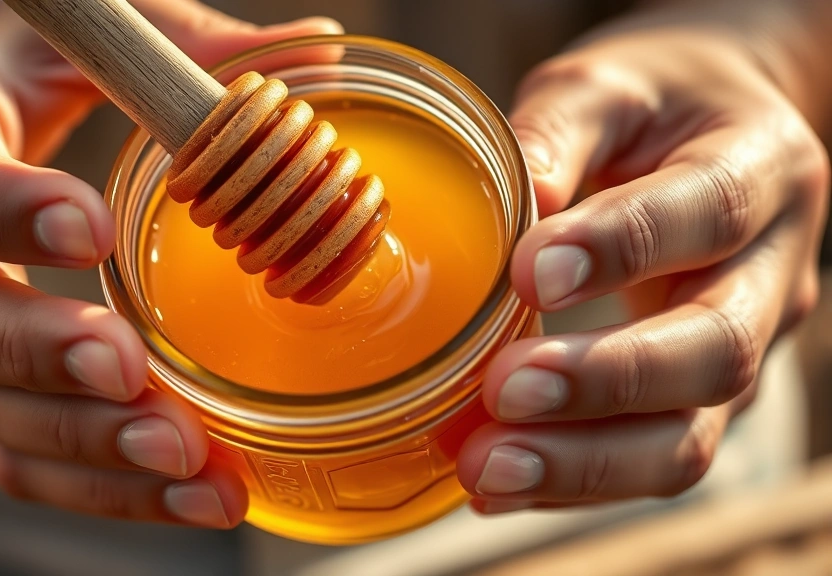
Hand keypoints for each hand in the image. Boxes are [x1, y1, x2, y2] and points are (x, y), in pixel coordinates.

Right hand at [0, 0, 340, 527]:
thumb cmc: (34, 59)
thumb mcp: (99, 33)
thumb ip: (189, 50)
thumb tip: (318, 48)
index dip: (3, 211)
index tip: (92, 232)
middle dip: (43, 358)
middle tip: (132, 372)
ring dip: (84, 444)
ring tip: (185, 461)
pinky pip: (20, 451)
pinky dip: (98, 485)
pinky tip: (185, 493)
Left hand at [457, 18, 827, 511]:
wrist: (710, 138)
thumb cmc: (651, 106)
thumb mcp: (605, 87)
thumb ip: (555, 137)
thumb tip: (497, 222)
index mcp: (760, 169)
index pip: (708, 214)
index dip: (621, 251)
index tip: (527, 275)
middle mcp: (769, 272)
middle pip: (716, 352)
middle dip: (607, 383)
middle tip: (503, 392)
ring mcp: (742, 348)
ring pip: (691, 436)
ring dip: (584, 465)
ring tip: (485, 471)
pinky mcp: (697, 399)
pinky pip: (649, 457)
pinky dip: (573, 481)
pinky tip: (497, 486)